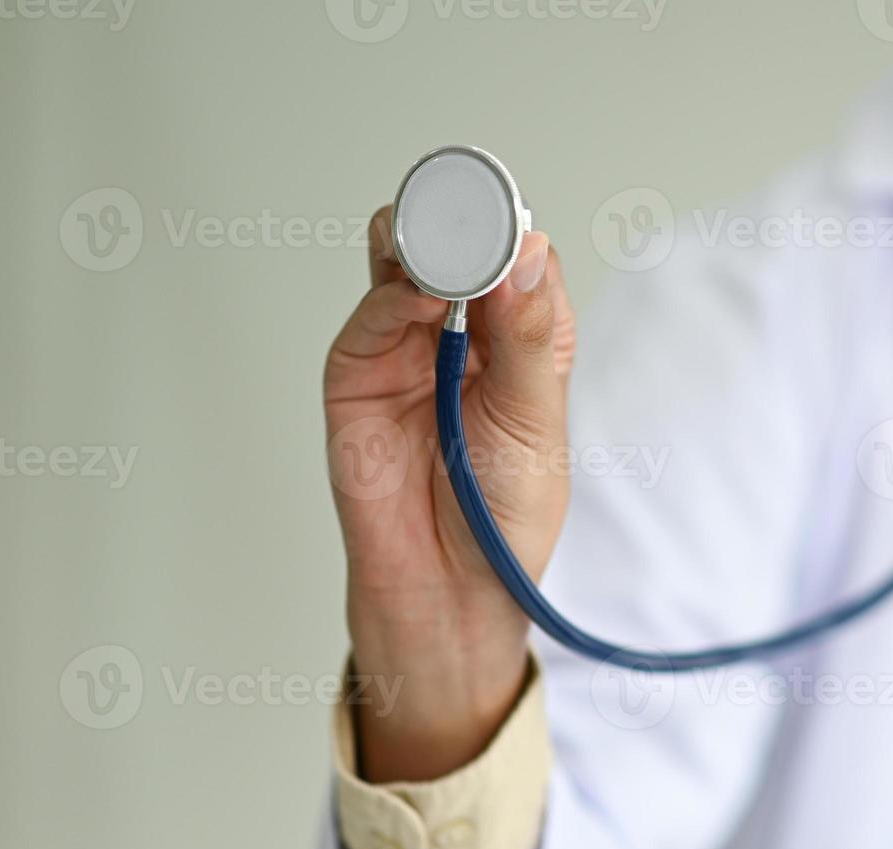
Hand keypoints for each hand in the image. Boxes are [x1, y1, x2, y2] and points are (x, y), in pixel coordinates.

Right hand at [324, 206, 574, 782]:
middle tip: (474, 217)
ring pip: (408, 265)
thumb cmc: (502, 514)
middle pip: (461, 249)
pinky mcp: (358, 371)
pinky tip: (419, 294)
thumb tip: (528, 254)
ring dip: (424, 244)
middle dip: (465, 225)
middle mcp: (466, 333)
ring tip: (444, 247)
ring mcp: (407, 346)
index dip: (516, 236)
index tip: (516, 225)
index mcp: (524, 340)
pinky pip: (372, 316)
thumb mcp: (534, 420)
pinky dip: (394, 295)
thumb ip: (528, 337)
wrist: (448, 588)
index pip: (522, 261)